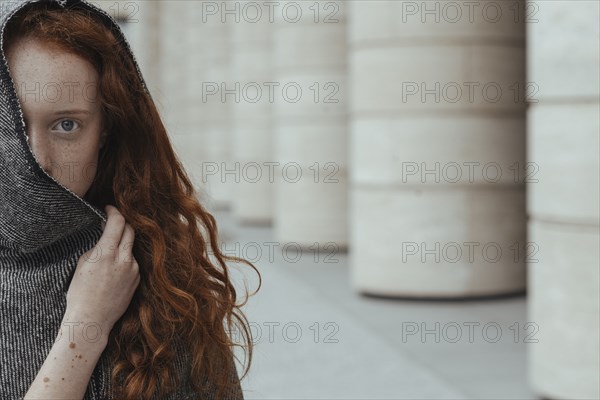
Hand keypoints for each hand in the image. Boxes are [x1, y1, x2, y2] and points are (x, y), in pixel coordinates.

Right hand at [65, 205, 140, 338]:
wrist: (92, 319)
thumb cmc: (80, 293)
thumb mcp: (83, 263)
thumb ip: (98, 246)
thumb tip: (106, 235)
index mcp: (107, 253)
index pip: (118, 222)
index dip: (114, 211)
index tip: (109, 209)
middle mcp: (125, 259)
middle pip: (130, 230)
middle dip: (121, 224)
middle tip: (111, 224)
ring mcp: (134, 269)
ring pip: (131, 247)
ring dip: (122, 243)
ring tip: (109, 251)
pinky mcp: (138, 279)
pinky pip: (133, 262)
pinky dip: (125, 259)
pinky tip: (113, 269)